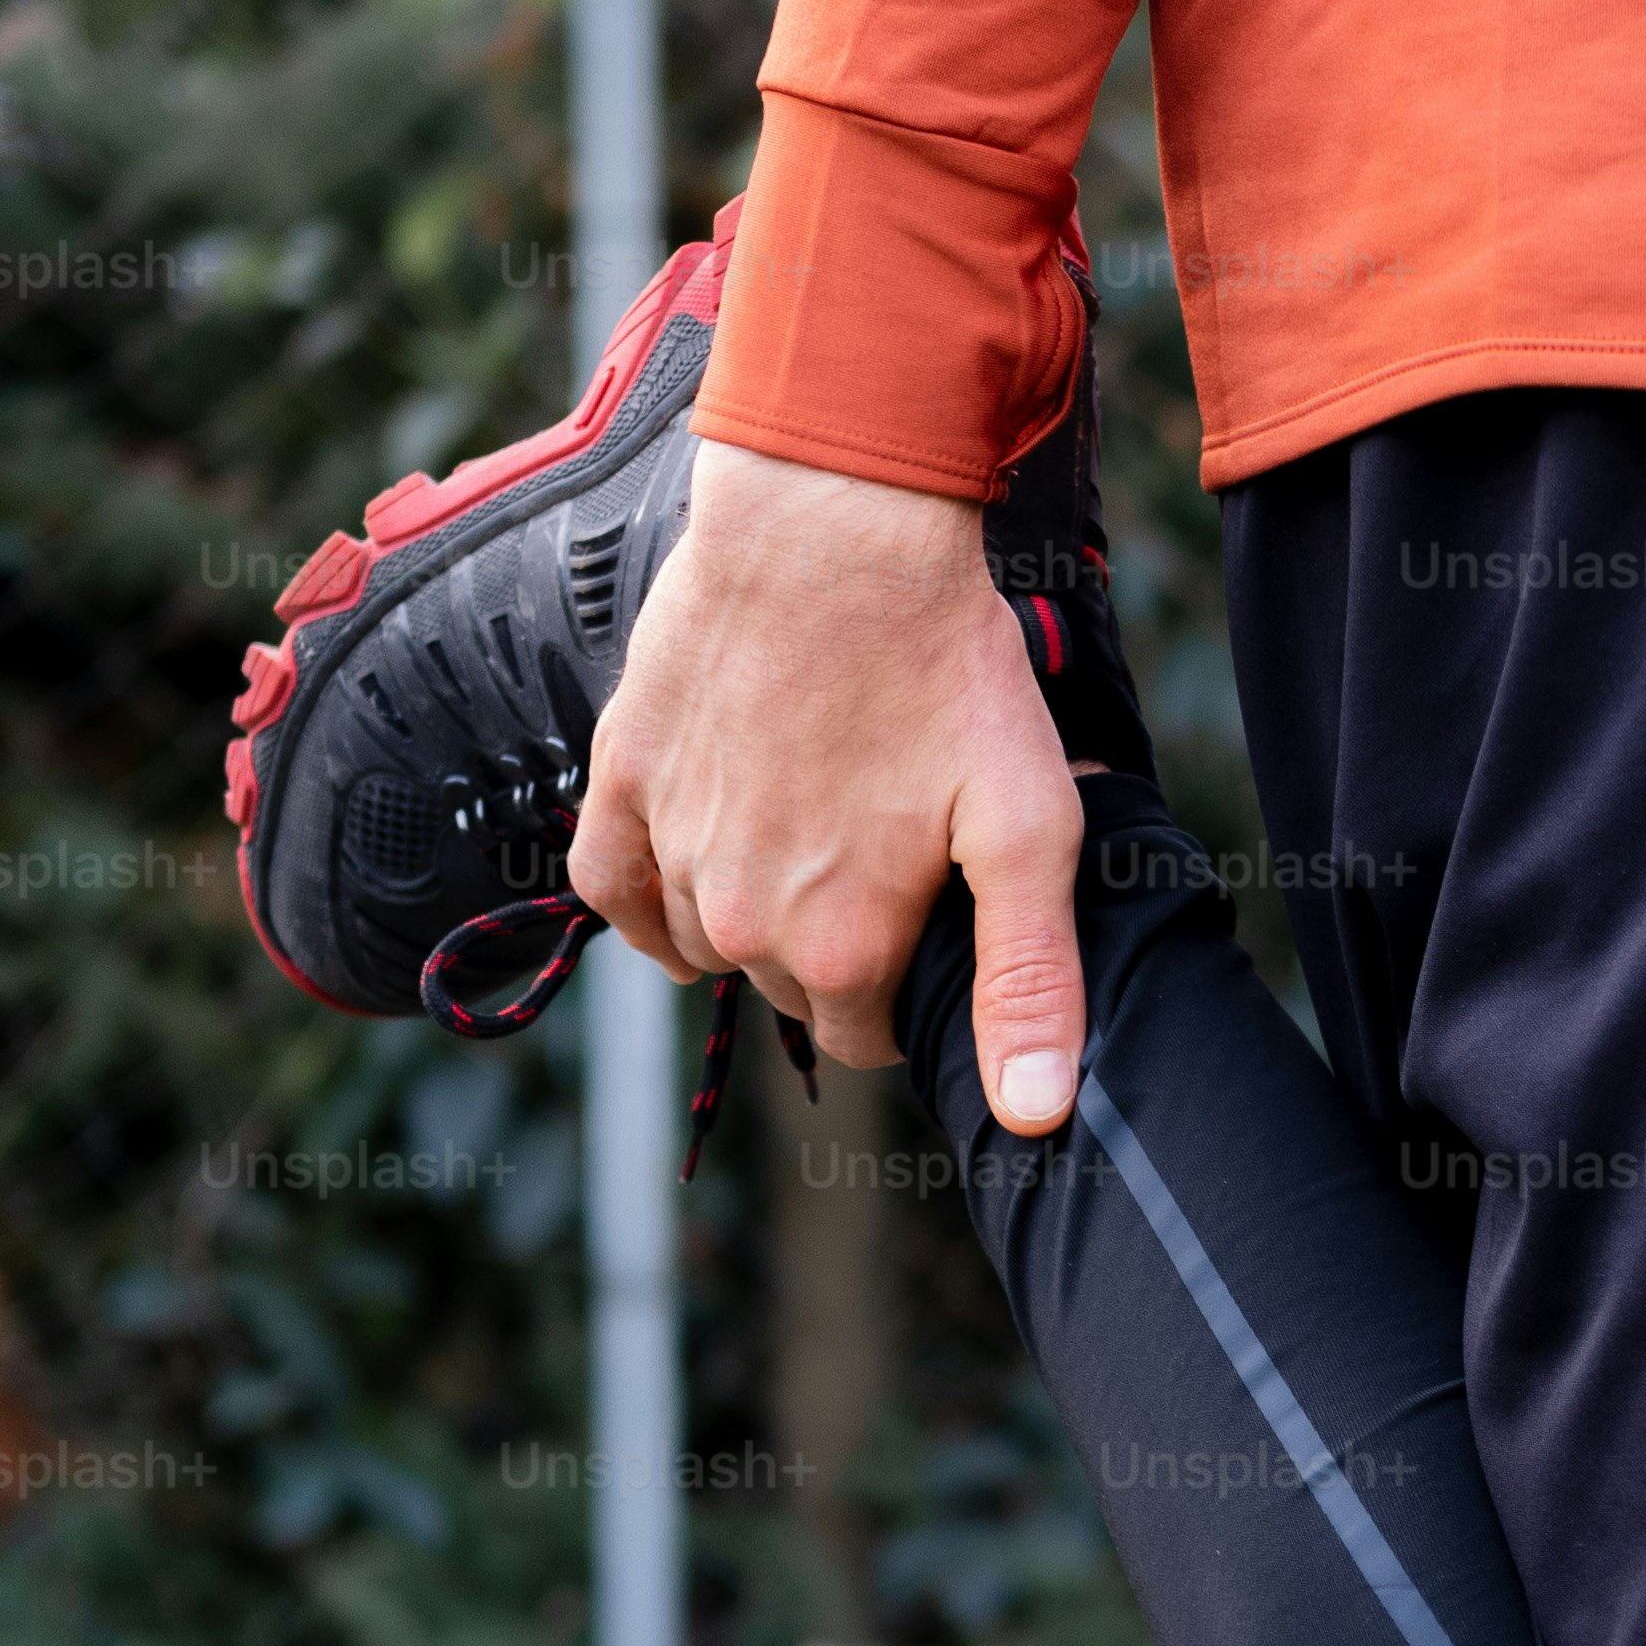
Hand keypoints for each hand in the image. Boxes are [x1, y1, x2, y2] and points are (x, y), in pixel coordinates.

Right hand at [570, 439, 1088, 1131]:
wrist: (834, 529)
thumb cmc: (947, 668)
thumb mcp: (1031, 826)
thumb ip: (1030, 981)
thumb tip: (1033, 1117)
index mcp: (839, 951)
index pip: (864, 1038)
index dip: (904, 985)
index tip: (929, 911)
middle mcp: (740, 924)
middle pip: (789, 985)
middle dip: (835, 941)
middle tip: (885, 842)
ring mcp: (670, 854)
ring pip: (709, 937)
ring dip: (753, 905)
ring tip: (814, 811)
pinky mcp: (620, 785)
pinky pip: (612, 887)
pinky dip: (649, 894)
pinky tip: (695, 863)